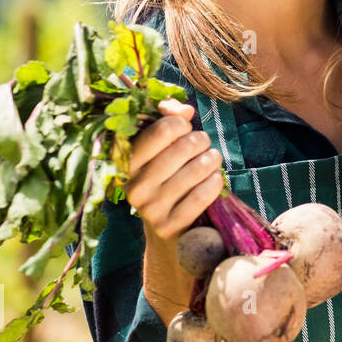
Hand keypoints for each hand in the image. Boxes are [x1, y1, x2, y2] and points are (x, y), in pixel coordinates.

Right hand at [125, 98, 222, 241]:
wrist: (165, 231)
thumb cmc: (165, 178)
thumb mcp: (160, 148)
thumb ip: (168, 120)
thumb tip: (184, 110)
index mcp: (126, 162)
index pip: (162, 129)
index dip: (181, 124)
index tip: (185, 129)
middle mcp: (134, 185)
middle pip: (183, 147)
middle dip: (200, 141)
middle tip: (203, 144)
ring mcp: (150, 208)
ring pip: (196, 169)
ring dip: (212, 159)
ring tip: (212, 159)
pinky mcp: (169, 226)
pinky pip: (201, 196)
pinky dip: (214, 182)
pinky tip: (215, 178)